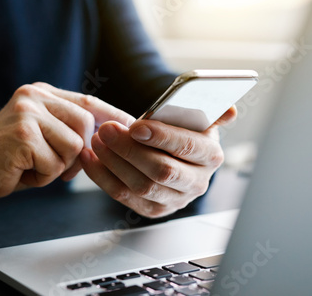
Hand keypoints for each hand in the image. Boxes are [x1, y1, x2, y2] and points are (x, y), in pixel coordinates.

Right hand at [0, 83, 133, 225]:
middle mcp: (34, 95)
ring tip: (28, 166)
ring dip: (55, 168)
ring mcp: (27, 112)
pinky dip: (41, 177)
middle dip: (74, 154)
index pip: (88, 102)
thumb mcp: (41, 138)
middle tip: (45, 164)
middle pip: (86, 126)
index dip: (112, 117)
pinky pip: (55, 164)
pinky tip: (18, 171)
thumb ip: (68, 130)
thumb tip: (109, 135)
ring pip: (74, 147)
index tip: (134, 128)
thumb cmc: (5, 161)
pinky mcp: (22, 134)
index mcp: (39, 92)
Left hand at [81, 106, 236, 217]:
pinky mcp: (153, 209)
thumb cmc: (180, 130)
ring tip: (97, 140)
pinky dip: (103, 177)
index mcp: (211, 155)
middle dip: (130, 149)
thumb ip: (210, 111)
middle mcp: (197, 182)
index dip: (162, 137)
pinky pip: (123, 196)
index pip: (188, 147)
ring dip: (113, 162)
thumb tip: (230, 111)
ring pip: (140, 185)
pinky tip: (90, 158)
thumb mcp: (196, 117)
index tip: (136, 126)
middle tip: (107, 130)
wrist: (171, 152)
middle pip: (161, 170)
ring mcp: (175, 199)